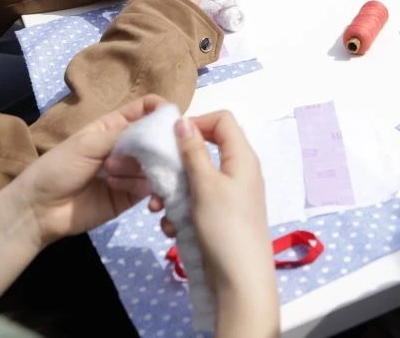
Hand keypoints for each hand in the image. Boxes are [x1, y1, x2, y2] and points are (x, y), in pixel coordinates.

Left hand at [9, 95, 162, 246]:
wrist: (40, 210)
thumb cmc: (58, 168)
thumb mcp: (88, 143)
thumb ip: (125, 133)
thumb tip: (160, 124)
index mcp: (115, 126)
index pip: (147, 109)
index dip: (162, 111)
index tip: (173, 120)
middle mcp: (128, 146)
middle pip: (158, 138)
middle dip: (157, 145)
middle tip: (148, 154)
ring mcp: (132, 171)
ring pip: (157, 163)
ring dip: (139, 169)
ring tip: (111, 177)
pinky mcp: (133, 195)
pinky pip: (151, 186)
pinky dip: (144, 187)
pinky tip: (122, 189)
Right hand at [156, 112, 278, 335]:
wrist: (239, 279)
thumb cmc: (225, 226)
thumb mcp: (206, 185)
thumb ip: (194, 152)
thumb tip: (184, 121)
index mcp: (242, 157)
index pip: (222, 120)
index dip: (196, 122)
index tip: (171, 137)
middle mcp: (238, 171)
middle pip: (204, 150)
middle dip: (177, 164)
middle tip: (157, 178)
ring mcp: (230, 195)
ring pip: (194, 180)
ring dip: (173, 192)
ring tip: (159, 209)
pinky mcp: (220, 216)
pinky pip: (196, 203)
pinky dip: (181, 212)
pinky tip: (171, 228)